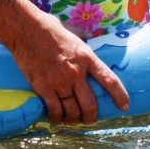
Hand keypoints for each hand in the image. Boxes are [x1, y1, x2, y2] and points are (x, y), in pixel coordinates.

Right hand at [9, 9, 128, 125]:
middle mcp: (76, 73)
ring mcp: (59, 82)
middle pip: (90, 104)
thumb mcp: (73, 31)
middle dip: (91, 117)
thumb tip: (90, 36)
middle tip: (90, 119)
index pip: (109, 80)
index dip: (119, 96)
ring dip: (74, 119)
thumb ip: (83, 37)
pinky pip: (54, 110)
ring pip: (72, 111)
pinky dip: (57, 118)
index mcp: (87, 58)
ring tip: (73, 120)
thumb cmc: (49, 28)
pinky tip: (57, 118)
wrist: (25, 29)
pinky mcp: (43, 87)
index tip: (124, 106)